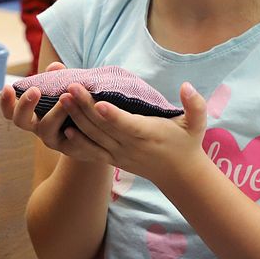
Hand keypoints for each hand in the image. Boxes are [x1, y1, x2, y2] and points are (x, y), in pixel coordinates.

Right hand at [1, 64, 112, 165]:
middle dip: (25, 105)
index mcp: (30, 113)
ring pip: (46, 129)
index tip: (8, 86)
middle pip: (20, 121)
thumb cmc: (71, 103)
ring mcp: (52, 139)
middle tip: (35, 90)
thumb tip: (55, 67)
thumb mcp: (63, 89)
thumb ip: (57, 78)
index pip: (10, 110)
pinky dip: (74, 131)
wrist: (92, 131)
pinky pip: (69, 142)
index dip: (5, 101)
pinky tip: (82, 119)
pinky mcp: (70, 148)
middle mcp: (36, 127)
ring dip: (55, 112)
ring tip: (67, 96)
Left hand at [56, 80, 208, 186]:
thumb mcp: (197, 124)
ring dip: (76, 119)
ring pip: (93, 137)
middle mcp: (130, 146)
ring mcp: (118, 155)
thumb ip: (195, 105)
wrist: (179, 174)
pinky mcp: (112, 159)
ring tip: (62, 99)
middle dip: (85, 108)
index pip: (127, 125)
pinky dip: (78, 142)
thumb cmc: (187, 143)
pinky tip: (64, 129)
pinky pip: (91, 152)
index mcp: (148, 135)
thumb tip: (187, 84)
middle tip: (70, 88)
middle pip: (103, 128)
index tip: (99, 102)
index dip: (113, 116)